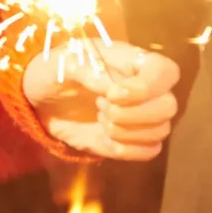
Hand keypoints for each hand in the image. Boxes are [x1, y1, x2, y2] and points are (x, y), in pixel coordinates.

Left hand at [24, 42, 180, 160]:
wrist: (42, 100)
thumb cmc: (55, 71)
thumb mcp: (62, 63)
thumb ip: (87, 70)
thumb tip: (111, 87)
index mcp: (132, 61)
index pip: (165, 71)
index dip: (147, 87)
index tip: (112, 95)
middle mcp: (146, 88)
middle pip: (169, 105)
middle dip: (133, 114)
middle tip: (101, 107)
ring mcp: (142, 115)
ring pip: (161, 130)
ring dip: (127, 132)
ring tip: (100, 118)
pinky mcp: (132, 139)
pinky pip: (150, 151)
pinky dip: (128, 150)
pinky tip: (105, 139)